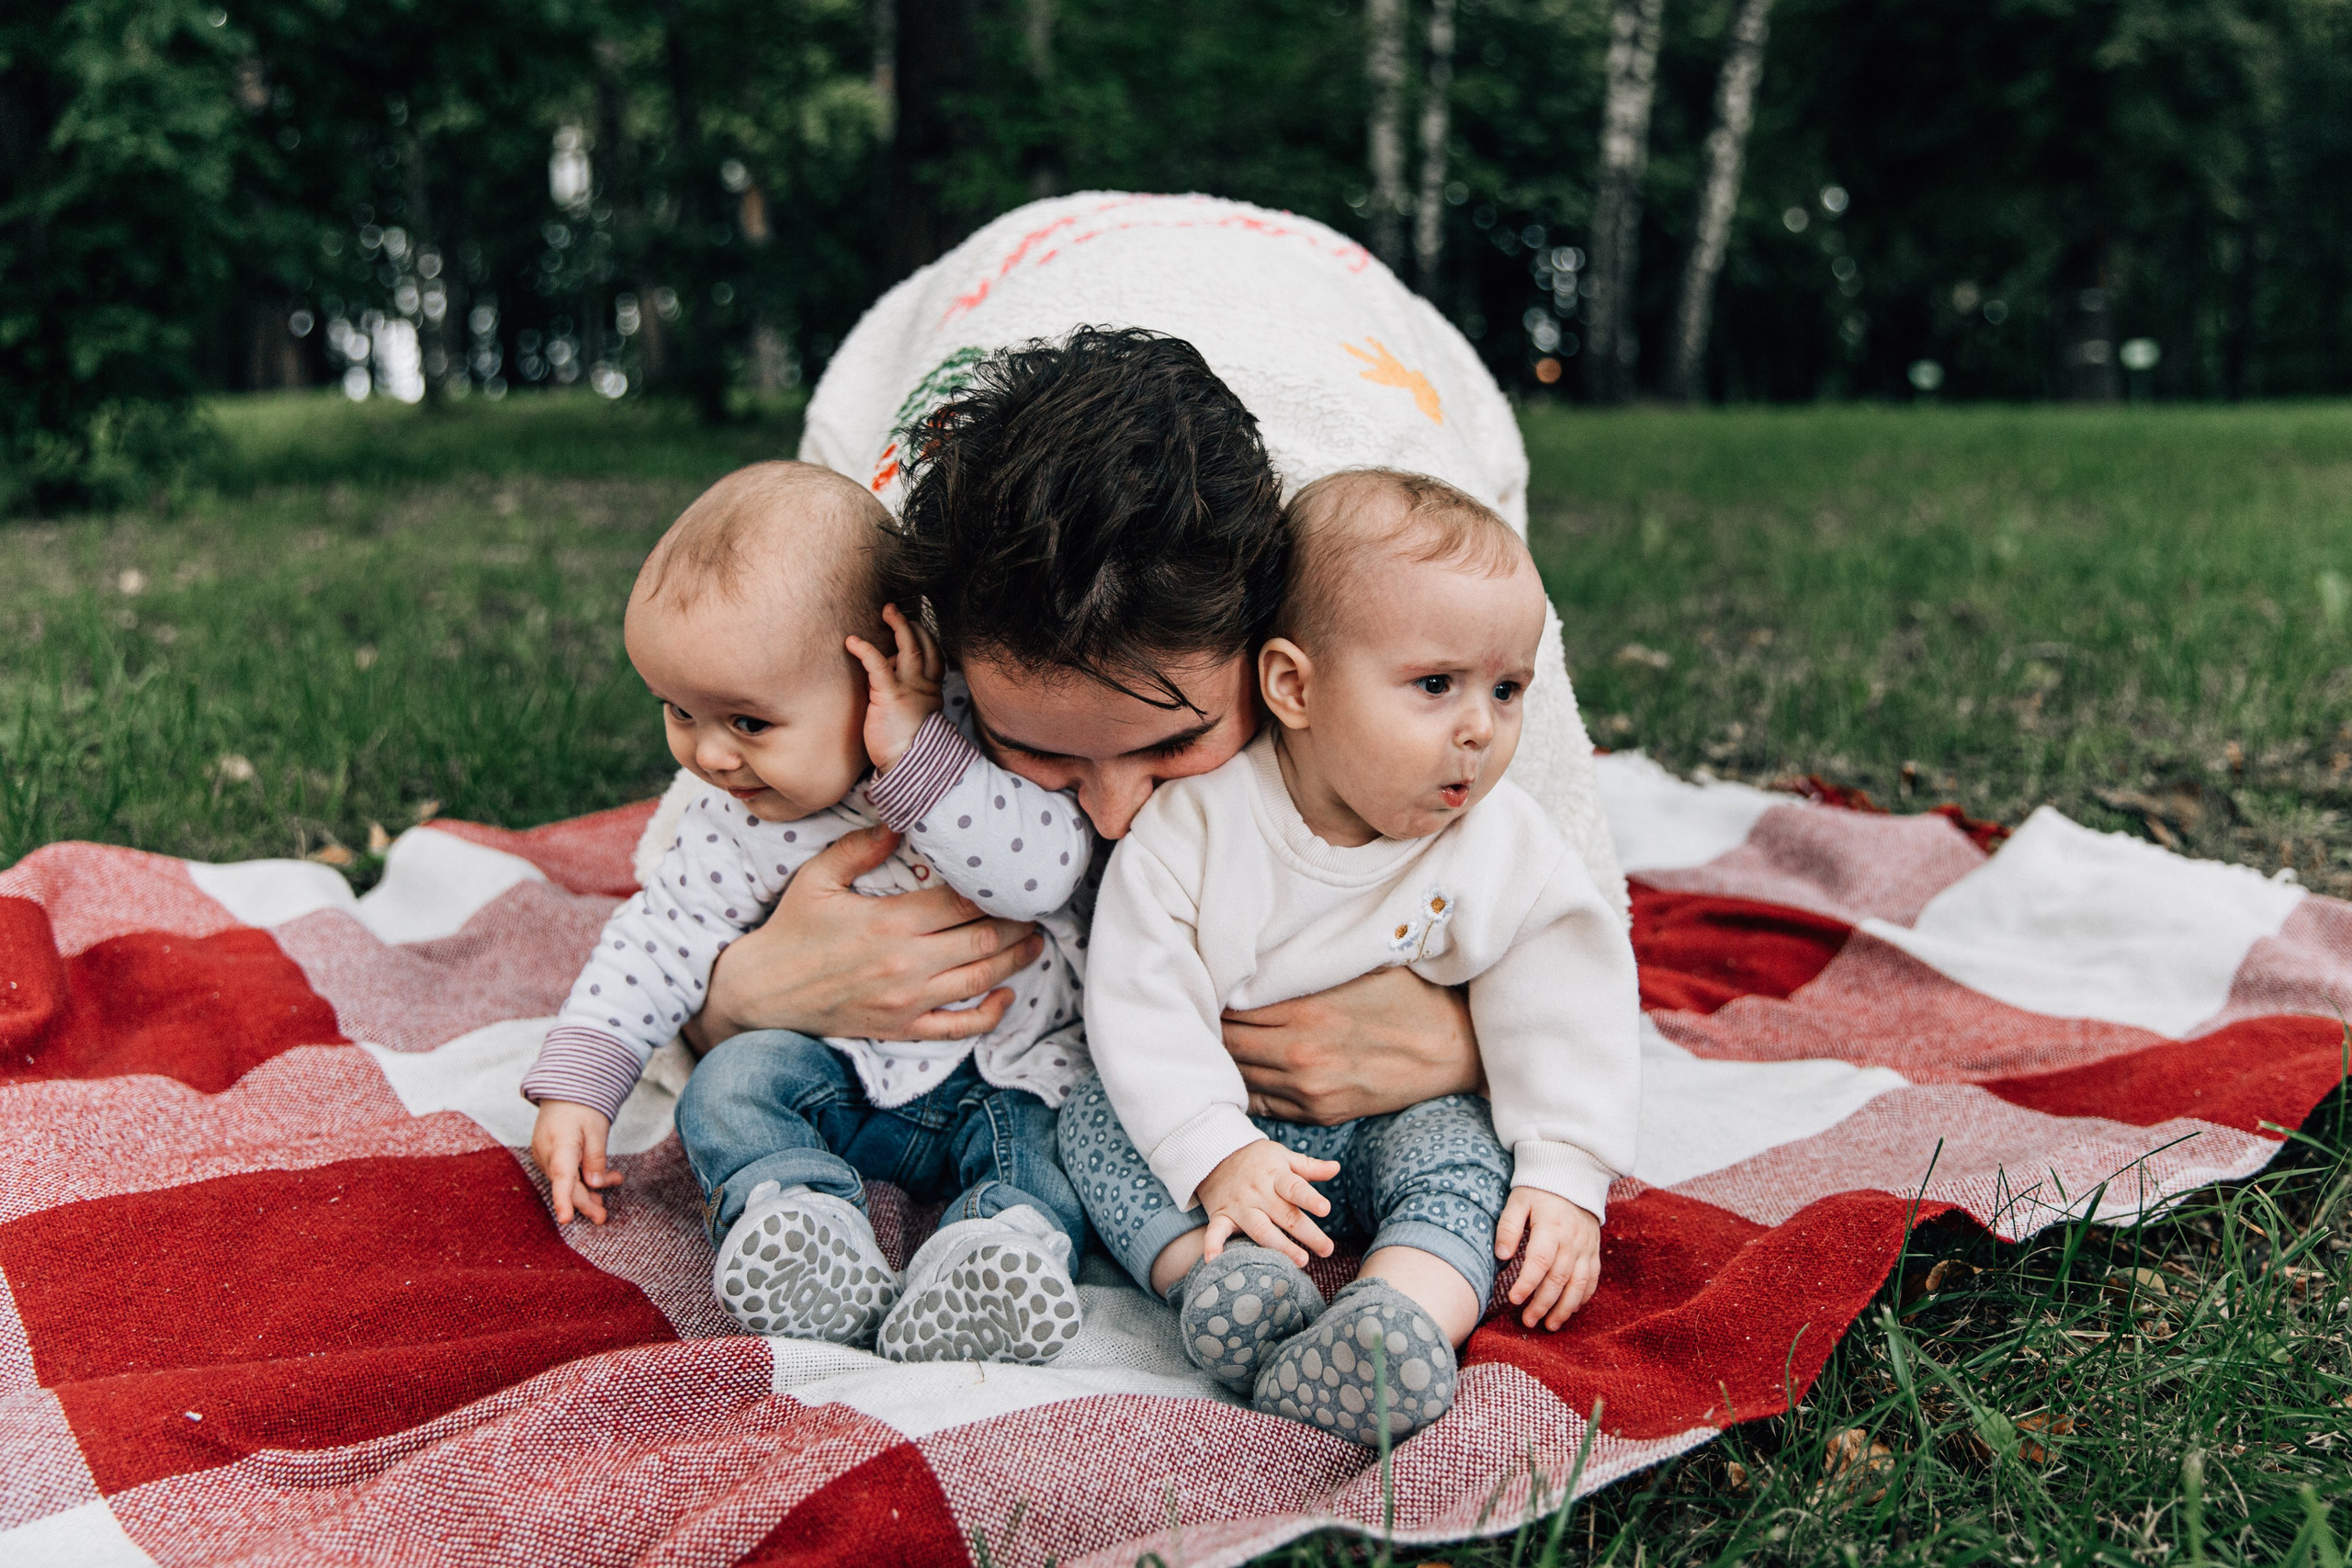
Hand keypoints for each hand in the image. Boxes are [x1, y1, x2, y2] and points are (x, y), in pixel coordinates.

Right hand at [531, 1100, 622, 1223]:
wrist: (563, 1092)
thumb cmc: (582, 1107)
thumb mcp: (597, 1128)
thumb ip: (596, 1157)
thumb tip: (594, 1184)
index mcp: (560, 1144)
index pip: (562, 1176)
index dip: (563, 1200)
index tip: (565, 1219)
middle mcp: (546, 1154)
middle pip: (566, 1186)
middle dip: (584, 1203)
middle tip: (602, 1217)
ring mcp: (544, 1157)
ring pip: (565, 1182)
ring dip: (586, 1191)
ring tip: (607, 1198)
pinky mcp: (548, 1158)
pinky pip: (564, 1175)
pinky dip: (580, 1180)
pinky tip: (599, 1182)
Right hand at [684, 824, 1043, 1050]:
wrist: (760, 993)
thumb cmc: (790, 931)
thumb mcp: (818, 878)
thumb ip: (861, 847)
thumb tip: (899, 819)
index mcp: (890, 920)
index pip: (963, 902)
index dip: (995, 890)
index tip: (1013, 879)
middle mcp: (907, 963)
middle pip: (983, 939)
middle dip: (1018, 923)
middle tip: (1036, 909)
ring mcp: (907, 1001)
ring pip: (980, 979)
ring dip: (1016, 960)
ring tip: (1035, 942)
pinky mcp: (902, 1028)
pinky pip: (958, 1028)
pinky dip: (990, 1015)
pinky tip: (1008, 996)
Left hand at [845, 603, 944, 771]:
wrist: (909, 766)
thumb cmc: (905, 746)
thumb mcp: (911, 717)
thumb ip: (902, 696)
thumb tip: (882, 682)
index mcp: (931, 691)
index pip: (934, 656)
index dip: (925, 638)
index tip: (914, 626)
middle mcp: (924, 686)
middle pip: (925, 646)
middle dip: (913, 626)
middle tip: (896, 611)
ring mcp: (910, 689)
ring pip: (909, 648)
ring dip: (899, 625)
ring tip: (887, 611)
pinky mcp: (890, 696)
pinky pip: (878, 665)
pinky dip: (865, 650)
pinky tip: (852, 642)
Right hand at [1195, 1140, 1340, 1266]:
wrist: (1215, 1155)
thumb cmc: (1257, 1159)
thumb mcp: (1283, 1156)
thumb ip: (1309, 1167)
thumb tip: (1337, 1168)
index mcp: (1275, 1175)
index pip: (1294, 1187)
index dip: (1309, 1198)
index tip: (1325, 1209)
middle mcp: (1258, 1192)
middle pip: (1284, 1215)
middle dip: (1306, 1233)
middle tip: (1327, 1249)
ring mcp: (1239, 1206)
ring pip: (1260, 1229)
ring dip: (1278, 1246)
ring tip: (1300, 1261)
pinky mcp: (1221, 1216)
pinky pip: (1215, 1232)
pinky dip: (1212, 1245)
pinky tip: (1215, 1261)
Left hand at [1223, 967, 1481, 1123]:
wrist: (1452, 1050)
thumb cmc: (1407, 1000)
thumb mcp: (1355, 972)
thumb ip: (1306, 973)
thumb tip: (1262, 964)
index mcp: (1306, 1013)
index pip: (1234, 1010)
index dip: (1217, 1002)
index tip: (1211, 993)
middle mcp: (1301, 1055)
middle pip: (1230, 1046)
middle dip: (1214, 1033)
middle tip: (1205, 1021)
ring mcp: (1310, 1090)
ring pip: (1242, 1078)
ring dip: (1228, 1063)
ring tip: (1220, 1048)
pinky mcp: (1322, 1114)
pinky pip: (1265, 1106)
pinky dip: (1250, 1090)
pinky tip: (1246, 1074)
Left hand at [1496, 1187, 1600, 1329]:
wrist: (1572, 1175)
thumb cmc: (1539, 1190)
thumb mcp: (1518, 1200)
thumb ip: (1508, 1226)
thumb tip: (1501, 1255)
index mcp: (1551, 1227)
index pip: (1540, 1261)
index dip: (1527, 1283)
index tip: (1513, 1300)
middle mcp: (1572, 1240)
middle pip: (1559, 1279)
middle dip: (1543, 1304)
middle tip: (1527, 1321)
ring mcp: (1586, 1247)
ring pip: (1578, 1284)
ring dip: (1565, 1308)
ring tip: (1550, 1325)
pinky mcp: (1594, 1251)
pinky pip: (1592, 1279)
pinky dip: (1582, 1297)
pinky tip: (1570, 1310)